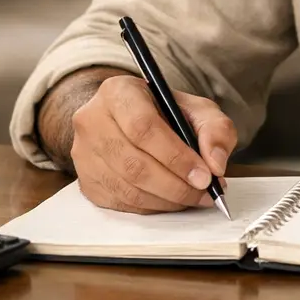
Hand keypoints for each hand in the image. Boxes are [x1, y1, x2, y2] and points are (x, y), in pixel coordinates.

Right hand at [69, 73, 237, 213]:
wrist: (129, 119)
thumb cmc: (164, 112)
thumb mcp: (197, 108)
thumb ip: (215, 129)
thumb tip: (216, 163)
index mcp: (118, 92)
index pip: (143, 127)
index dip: (176, 156)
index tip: (205, 175)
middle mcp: (92, 120)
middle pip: (133, 163)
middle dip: (176, 184)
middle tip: (205, 191)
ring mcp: (83, 153)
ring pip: (127, 188)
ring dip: (167, 200)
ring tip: (194, 197)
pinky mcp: (85, 181)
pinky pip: (120, 203)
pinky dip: (152, 207)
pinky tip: (172, 200)